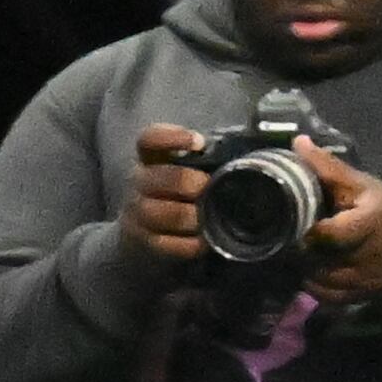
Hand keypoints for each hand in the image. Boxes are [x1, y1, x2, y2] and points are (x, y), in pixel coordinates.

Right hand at [121, 125, 209, 264]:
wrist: (143, 230)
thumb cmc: (175, 192)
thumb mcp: (182, 169)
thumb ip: (205, 160)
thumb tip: (245, 156)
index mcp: (151, 158)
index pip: (150, 139)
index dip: (172, 138)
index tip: (199, 143)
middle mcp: (139, 182)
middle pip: (158, 178)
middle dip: (188, 183)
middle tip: (208, 187)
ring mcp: (137, 212)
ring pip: (158, 213)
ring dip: (188, 215)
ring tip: (206, 216)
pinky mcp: (142, 240)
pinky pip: (165, 244)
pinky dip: (188, 243)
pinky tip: (203, 240)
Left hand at [293, 142, 381, 302]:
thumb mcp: (363, 185)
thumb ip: (329, 168)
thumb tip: (298, 144)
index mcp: (372, 221)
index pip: (332, 233)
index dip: (309, 231)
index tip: (291, 221)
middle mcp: (368, 255)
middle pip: (320, 257)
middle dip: (300, 248)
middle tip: (285, 235)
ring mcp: (363, 281)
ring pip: (318, 279)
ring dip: (302, 266)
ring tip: (294, 250)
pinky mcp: (358, 298)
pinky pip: (324, 295)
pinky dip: (311, 283)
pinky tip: (307, 267)